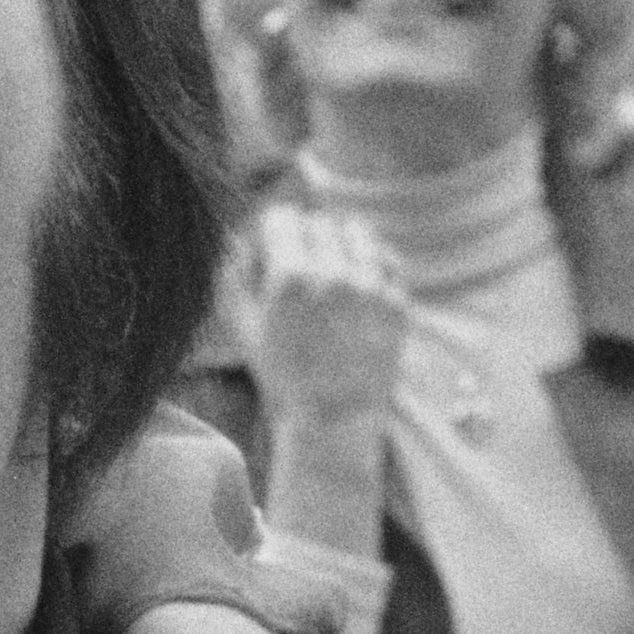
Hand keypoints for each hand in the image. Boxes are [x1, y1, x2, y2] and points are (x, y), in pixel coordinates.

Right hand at [243, 200, 409, 439]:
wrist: (333, 417)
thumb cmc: (281, 374)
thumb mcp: (243, 327)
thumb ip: (237, 274)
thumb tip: (245, 235)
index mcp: (289, 278)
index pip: (283, 217)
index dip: (274, 232)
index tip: (275, 248)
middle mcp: (333, 274)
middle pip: (319, 221)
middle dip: (307, 238)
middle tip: (302, 267)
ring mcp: (370, 287)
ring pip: (356, 231)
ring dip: (341, 244)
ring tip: (333, 272)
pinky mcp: (397, 301)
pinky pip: (385, 259)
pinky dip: (371, 265)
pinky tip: (358, 286)